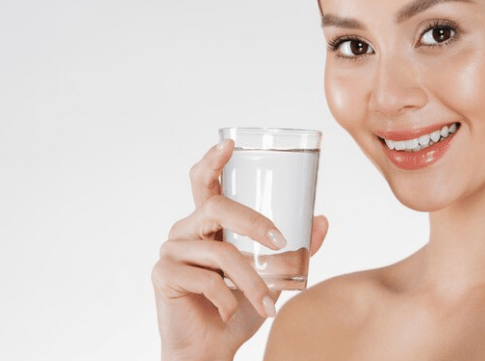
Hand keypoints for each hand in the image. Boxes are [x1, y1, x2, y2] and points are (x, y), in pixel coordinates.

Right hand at [152, 140, 328, 360]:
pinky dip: (228, 298)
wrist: (210, 349)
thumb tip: (321, 221)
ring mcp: (170, 251)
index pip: (205, 182)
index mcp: (208, 222)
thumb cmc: (238, 309)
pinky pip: (204, 279)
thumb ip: (295, 251)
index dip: (213, 160)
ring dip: (252, 280)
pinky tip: (232, 311)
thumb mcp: (274, 277)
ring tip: (268, 303)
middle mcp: (186, 229)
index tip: (230, 144)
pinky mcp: (162, 276)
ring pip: (220, 252)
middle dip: (252, 221)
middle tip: (280, 241)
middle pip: (215, 207)